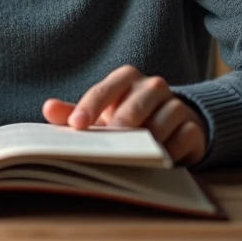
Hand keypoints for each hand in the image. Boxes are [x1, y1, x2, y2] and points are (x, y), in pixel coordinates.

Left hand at [42, 65, 207, 164]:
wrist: (173, 123)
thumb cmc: (128, 116)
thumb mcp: (102, 113)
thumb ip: (75, 112)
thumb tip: (48, 108)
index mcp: (126, 78)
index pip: (105, 90)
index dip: (89, 107)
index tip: (76, 125)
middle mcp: (153, 86)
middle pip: (134, 106)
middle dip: (121, 126)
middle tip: (108, 146)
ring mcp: (176, 104)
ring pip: (160, 122)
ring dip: (146, 143)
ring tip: (133, 157)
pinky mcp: (193, 126)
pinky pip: (182, 139)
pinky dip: (170, 152)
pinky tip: (160, 162)